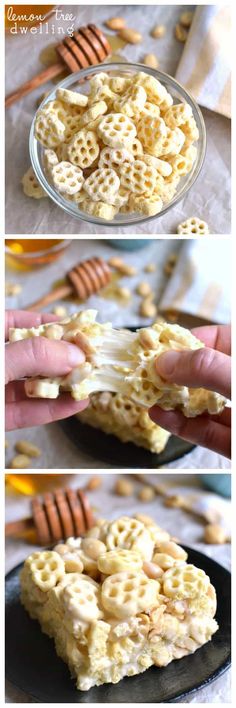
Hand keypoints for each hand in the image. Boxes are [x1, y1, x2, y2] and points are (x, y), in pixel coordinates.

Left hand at [5, 311, 88, 430]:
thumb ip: (33, 356)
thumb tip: (74, 354)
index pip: (14, 322)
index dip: (45, 323)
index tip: (76, 327)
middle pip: (28, 355)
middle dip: (59, 356)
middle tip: (90, 357)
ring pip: (30, 385)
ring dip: (60, 385)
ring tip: (89, 381)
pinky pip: (26, 412)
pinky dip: (50, 409)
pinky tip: (75, 404)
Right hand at [149, 325, 230, 457]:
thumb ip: (206, 369)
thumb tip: (166, 362)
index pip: (216, 339)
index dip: (185, 340)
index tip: (154, 344)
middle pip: (204, 372)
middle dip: (173, 373)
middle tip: (142, 371)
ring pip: (203, 403)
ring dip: (173, 400)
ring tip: (145, 394)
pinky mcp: (234, 442)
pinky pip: (206, 431)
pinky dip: (182, 425)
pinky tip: (160, 416)